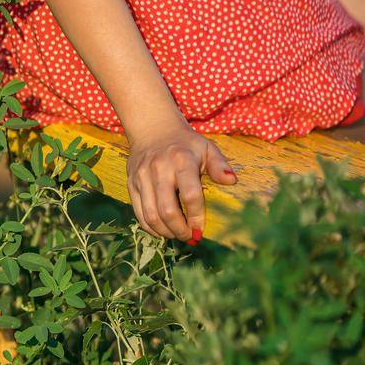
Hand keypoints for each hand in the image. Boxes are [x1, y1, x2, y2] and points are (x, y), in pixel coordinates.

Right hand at [124, 118, 238, 240]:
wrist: (153, 128)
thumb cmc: (185, 144)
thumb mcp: (206, 148)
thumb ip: (219, 165)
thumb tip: (232, 181)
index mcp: (181, 160)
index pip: (190, 195)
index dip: (197, 217)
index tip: (201, 228)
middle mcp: (159, 168)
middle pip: (167, 210)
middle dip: (180, 230)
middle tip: (189, 236)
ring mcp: (142, 176)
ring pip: (151, 216)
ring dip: (166, 232)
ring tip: (177, 234)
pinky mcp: (132, 183)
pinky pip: (139, 213)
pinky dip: (151, 227)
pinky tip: (163, 229)